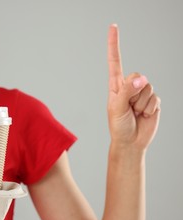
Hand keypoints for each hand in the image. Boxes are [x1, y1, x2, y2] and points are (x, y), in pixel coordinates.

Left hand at [107, 24, 160, 149]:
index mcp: (116, 85)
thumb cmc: (118, 126)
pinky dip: (149, 109)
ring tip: (135, 112)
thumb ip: (127, 91)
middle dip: (134, 93)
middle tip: (128, 108)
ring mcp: (142, 93)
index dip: (114, 44)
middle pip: (138, 76)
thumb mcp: (116, 108)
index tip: (113, 26)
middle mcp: (129, 86)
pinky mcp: (153, 100)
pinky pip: (156, 98)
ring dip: (142, 103)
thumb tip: (141, 78)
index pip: (115, 60)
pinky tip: (143, 115)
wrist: (131, 142)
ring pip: (148, 87)